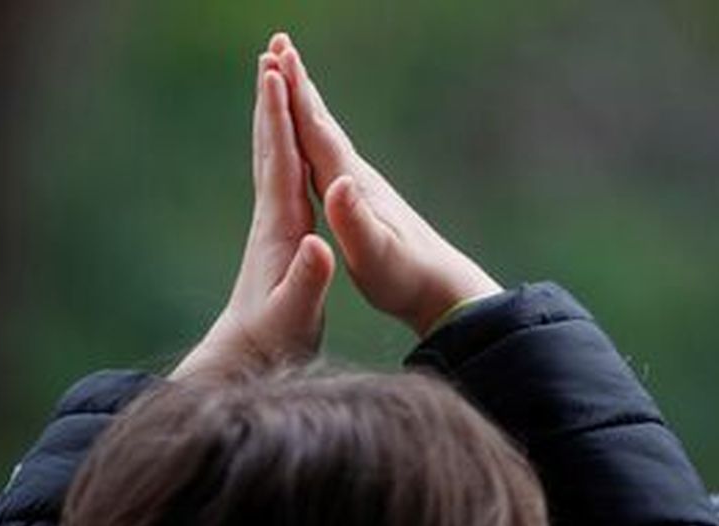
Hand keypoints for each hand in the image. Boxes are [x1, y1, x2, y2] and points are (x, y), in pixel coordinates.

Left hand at [171, 40, 335, 378]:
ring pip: (271, 157)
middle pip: (270, 146)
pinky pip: (279, 177)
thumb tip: (317, 247)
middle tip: (273, 51)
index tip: (278, 74)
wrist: (245, 362)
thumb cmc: (274, 341)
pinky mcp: (276, 238)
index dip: (279, 117)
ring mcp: (270, 227)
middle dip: (272, 99)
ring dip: (274, 116)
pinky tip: (286, 141)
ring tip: (275, 79)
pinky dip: (282, 147)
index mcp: (279, 230)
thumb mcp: (296, 315)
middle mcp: (269, 220)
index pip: (280, 161)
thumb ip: (307, 281)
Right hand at [274, 36, 501, 335]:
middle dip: (298, 83)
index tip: (277, 58)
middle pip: (320, 121)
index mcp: (351, 185)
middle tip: (278, 44)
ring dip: (306, 103)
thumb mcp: (375, 255)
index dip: (295, 96)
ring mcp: (361, 185)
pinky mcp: (363, 197)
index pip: (316, 132)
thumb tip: (339, 184)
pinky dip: (314, 133)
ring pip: (325, 134)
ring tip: (291, 75)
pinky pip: (329, 154)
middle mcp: (356, 176)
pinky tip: (312, 134)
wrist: (441, 288)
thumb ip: (354, 221)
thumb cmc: (405, 277)